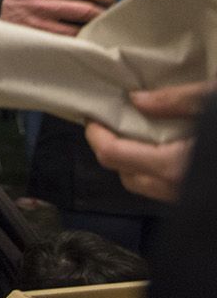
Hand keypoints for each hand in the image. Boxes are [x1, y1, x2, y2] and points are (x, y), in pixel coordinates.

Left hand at [83, 82, 210, 201]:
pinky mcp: (193, 198)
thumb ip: (176, 101)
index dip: (96, 135)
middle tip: (114, 124)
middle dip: (112, 149)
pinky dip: (152, 170)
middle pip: (123, 173)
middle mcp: (174, 188)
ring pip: (141, 184)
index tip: (92, 116)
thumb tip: (136, 99)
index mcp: (173, 166)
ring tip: (137, 135)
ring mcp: (184, 197)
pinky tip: (164, 149)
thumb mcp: (215, 102)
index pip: (113, 154)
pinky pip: (162, 188)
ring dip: (132, 163)